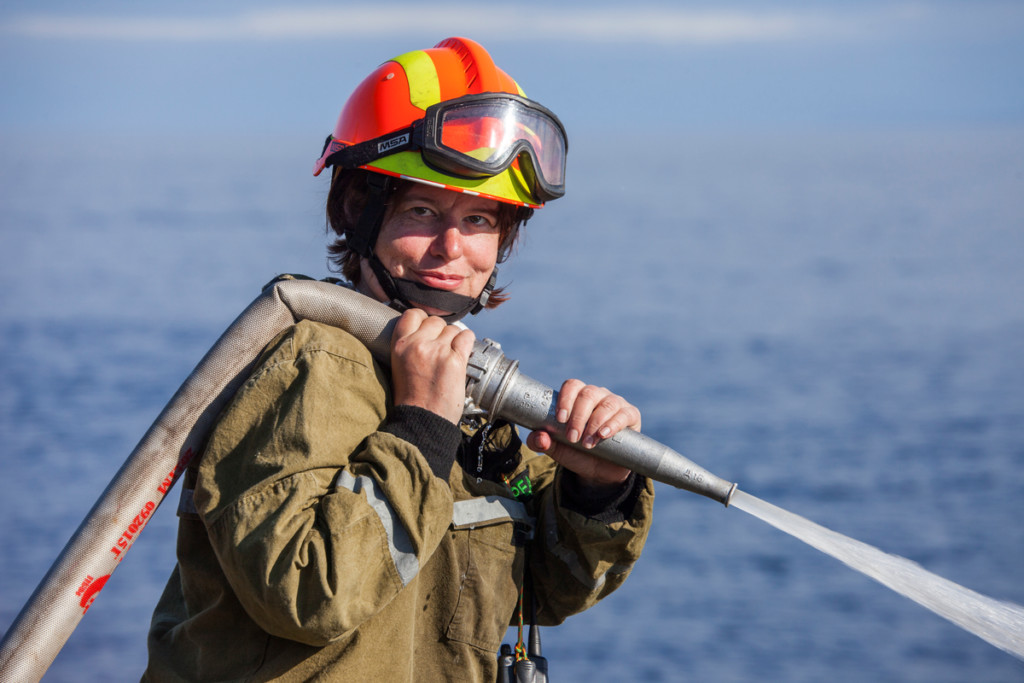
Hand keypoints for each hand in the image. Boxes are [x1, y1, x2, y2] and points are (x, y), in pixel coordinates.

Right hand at [390, 309, 474, 423]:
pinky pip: (467, 336)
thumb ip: (409, 345)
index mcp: (399, 345)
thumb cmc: (411, 397)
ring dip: (454, 340)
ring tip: (450, 356)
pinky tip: (463, 353)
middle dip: (440, 332)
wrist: (422, 421)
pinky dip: (467, 343)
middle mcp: (417, 344)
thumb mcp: (399, 365)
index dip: (422, 320)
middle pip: (435, 321)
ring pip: (452, 329)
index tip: (427, 330)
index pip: (413, 314)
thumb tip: (424, 330)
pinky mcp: (455, 360)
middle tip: (440, 349)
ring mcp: (438, 351)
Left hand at [526, 379, 640, 487]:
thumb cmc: (576, 452)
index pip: (572, 386)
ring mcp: (615, 404)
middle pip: (588, 394)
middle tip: (573, 438)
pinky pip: (624, 414)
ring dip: (594, 423)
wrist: (600, 471)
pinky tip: (603, 435)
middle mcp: (597, 395)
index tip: (560, 419)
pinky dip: (613, 424)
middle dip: (578, 417)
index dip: (565, 399)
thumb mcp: (556, 449)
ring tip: (587, 443)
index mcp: (578, 397)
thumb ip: (541, 442)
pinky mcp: (630, 415)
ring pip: (606, 404)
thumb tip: (539, 437)